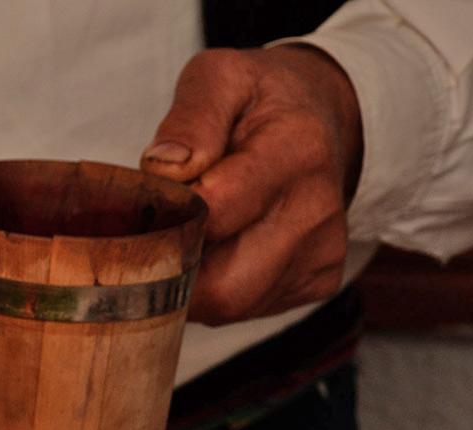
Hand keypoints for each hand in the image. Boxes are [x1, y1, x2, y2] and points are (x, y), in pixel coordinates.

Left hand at [142, 45, 362, 324]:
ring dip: (193, 284)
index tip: (147, 205)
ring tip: (188, 238)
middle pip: (222, 282)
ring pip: (231, 306)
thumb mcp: (219, 77)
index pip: (212, 214)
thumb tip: (164, 168)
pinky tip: (221, 251)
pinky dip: (220, 290)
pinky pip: (248, 309)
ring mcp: (323, 251)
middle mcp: (317, 209)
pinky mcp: (320, 280)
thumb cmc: (259, 101)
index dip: (166, 219)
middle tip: (154, 236)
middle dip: (173, 268)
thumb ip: (190, 117)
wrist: (324, 118)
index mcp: (295, 150)